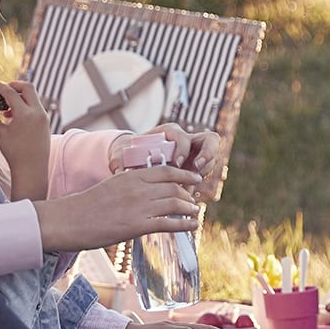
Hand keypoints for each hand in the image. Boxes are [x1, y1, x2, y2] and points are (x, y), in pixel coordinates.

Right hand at [0, 80, 50, 199]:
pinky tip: (13, 116)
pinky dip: (25, 105)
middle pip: (28, 87)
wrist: (32, 168)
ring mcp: (44, 117)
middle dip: (14, 85)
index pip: (11, 92)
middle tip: (2, 90)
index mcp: (25, 114)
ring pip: (33, 97)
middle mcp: (38, 112)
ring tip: (5, 108)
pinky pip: (36, 106)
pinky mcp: (46, 122)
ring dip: (20, 96)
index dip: (0, 86)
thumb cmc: (13, 152)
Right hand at [33, 162, 204, 251]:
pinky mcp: (137, 226)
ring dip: (189, 208)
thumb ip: (130, 185)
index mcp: (131, 175)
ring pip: (174, 204)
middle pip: (174, 187)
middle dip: (188, 194)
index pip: (166, 171)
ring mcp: (139, 207)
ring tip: (194, 212)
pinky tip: (192, 226)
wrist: (69, 220)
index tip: (194, 179)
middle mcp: (138, 188)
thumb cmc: (87, 205)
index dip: (184, 175)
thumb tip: (145, 189)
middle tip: (193, 200)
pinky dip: (184, 224)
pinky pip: (168, 223)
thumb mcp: (111, 186)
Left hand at [109, 124, 223, 197]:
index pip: (183, 135)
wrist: (133, 161)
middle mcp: (185, 140)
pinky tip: (187, 196)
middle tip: (197, 169)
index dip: (182, 148)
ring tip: (189, 189)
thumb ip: (119, 159)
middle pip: (210, 140)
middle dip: (208, 154)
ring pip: (211, 158)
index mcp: (169, 132)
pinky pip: (205, 173)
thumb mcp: (122, 154)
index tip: (176, 163)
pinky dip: (198, 184)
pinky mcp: (194, 167)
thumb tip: (118, 167)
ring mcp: (193, 153)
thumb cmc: (128, 154)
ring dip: (204, 173)